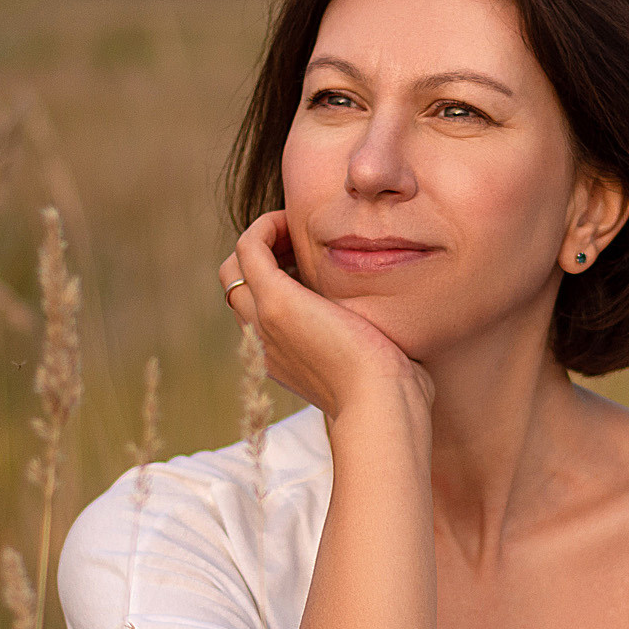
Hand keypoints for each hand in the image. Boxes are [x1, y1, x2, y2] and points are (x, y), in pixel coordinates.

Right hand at [217, 210, 433, 418]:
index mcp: (282, 358)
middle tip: (303, 243)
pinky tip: (297, 223)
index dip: (278, 280)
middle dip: (265, 258)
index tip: (313, 262)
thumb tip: (394, 334)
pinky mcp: (276, 302)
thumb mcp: (374, 364)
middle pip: (237, 288)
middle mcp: (263, 342)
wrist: (384, 405)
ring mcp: (264, 321)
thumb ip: (371, 346)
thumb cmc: (393, 393)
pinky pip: (249, 248)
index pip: (257, 310)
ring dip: (263, 240)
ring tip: (299, 230)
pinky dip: (266, 227)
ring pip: (234, 268)